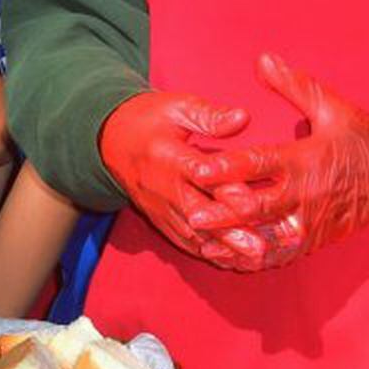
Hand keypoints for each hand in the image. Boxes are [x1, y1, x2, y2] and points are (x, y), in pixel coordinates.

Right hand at [98, 90, 270, 267]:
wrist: (110, 139)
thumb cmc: (150, 119)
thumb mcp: (178, 107)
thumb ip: (211, 116)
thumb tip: (243, 117)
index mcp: (169, 155)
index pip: (200, 175)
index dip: (226, 189)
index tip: (253, 204)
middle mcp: (163, 186)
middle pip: (199, 213)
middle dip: (229, 233)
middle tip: (258, 248)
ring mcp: (159, 206)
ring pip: (193, 233)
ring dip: (222, 248)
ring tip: (252, 261)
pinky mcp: (158, 219)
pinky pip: (182, 240)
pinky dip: (206, 253)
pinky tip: (230, 261)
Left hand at [185, 55, 368, 264]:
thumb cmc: (362, 136)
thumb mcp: (331, 106)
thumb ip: (294, 85)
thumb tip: (263, 59)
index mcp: (305, 160)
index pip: (260, 164)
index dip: (229, 167)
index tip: (199, 168)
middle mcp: (306, 194)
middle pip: (259, 207)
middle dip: (223, 212)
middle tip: (192, 215)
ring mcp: (312, 220)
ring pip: (269, 236)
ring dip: (237, 242)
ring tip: (205, 246)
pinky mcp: (318, 238)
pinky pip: (285, 252)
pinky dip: (260, 258)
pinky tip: (235, 261)